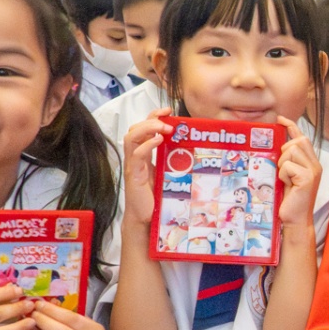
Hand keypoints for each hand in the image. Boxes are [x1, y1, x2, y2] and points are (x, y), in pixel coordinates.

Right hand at [122, 111, 174, 227]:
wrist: (147, 219)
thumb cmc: (158, 198)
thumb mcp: (169, 175)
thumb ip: (176, 162)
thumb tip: (197, 151)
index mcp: (145, 156)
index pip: (144, 129)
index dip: (154, 116)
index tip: (168, 110)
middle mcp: (136, 158)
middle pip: (135, 129)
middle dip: (151, 119)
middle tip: (167, 118)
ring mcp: (134, 166)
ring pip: (132, 137)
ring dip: (148, 128)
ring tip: (164, 128)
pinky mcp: (134, 175)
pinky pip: (136, 154)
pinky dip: (147, 144)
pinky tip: (158, 141)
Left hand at [277, 122, 321, 234]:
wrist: (295, 220)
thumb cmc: (290, 200)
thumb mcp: (287, 177)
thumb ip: (287, 161)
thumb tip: (277, 146)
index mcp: (311, 163)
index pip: (302, 138)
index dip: (291, 126)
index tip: (281, 119)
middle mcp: (315, 164)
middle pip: (298, 141)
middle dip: (285, 151)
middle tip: (283, 169)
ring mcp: (313, 170)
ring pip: (291, 151)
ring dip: (283, 164)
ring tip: (286, 179)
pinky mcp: (308, 178)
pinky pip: (288, 166)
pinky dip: (283, 175)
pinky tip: (288, 185)